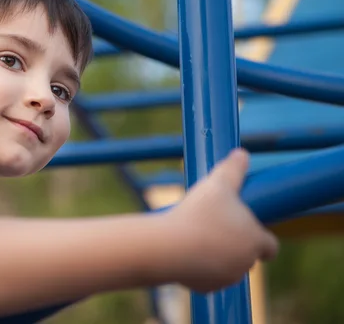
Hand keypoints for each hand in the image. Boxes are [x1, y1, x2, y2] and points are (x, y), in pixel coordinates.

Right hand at [166, 149, 278, 292]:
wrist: (170, 246)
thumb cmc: (198, 213)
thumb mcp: (217, 182)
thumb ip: (233, 169)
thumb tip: (243, 153)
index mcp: (255, 240)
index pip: (270, 246)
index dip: (260, 237)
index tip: (247, 229)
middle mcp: (246, 263)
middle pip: (246, 255)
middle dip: (233, 243)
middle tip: (212, 226)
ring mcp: (226, 278)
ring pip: (226, 267)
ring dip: (216, 255)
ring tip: (195, 237)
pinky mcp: (205, 288)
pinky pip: (206, 278)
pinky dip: (199, 268)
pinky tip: (184, 252)